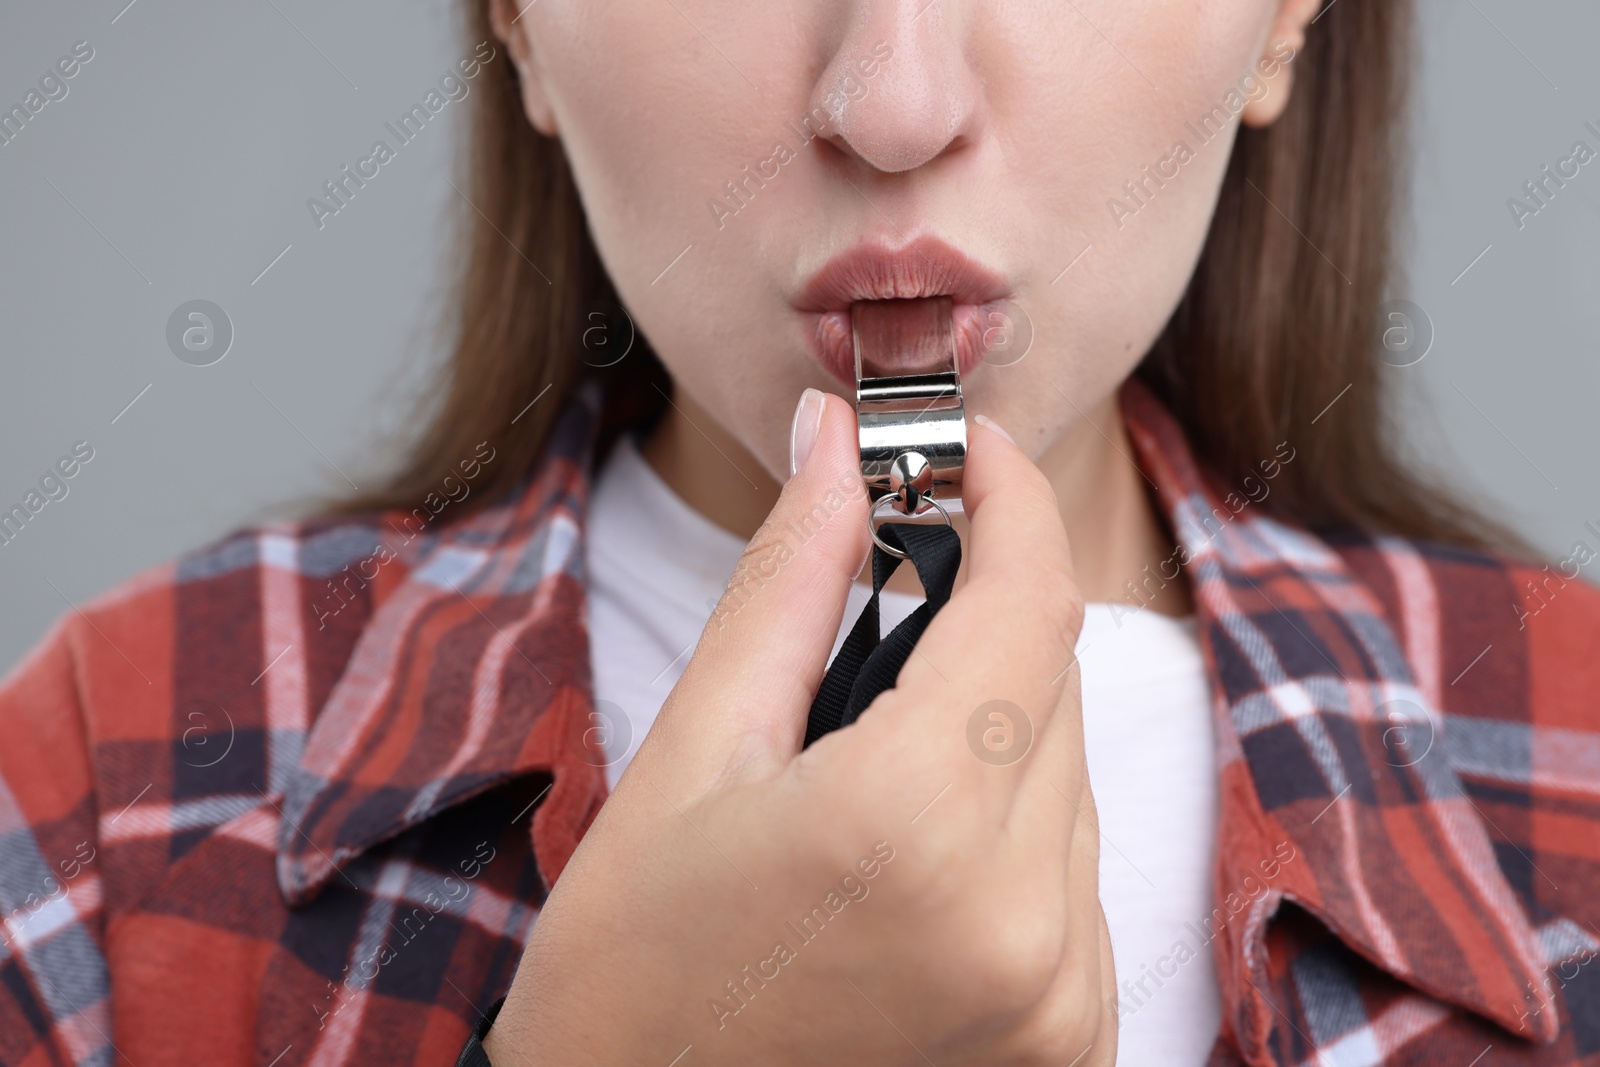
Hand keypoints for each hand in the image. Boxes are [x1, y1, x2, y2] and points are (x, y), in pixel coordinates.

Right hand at [484, 391, 1114, 1066]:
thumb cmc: (627, 972)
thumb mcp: (693, 756)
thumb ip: (790, 584)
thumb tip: (835, 445)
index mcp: (915, 822)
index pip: (1029, 602)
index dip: (1013, 499)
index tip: (975, 450)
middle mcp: (1022, 916)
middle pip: (1055, 683)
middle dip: (988, 610)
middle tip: (904, 577)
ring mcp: (1062, 996)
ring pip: (1071, 777)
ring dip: (997, 724)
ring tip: (877, 748)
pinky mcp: (1071, 1040)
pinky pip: (1072, 873)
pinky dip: (1013, 825)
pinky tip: (916, 843)